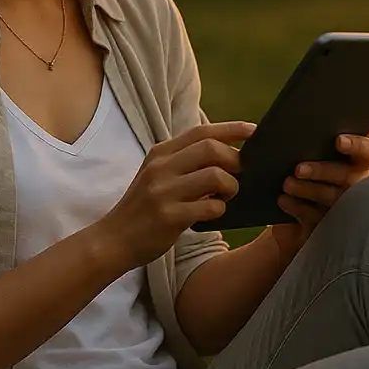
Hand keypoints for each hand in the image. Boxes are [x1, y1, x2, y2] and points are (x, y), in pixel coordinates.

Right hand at [98, 120, 256, 272]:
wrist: (114, 239)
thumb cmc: (143, 207)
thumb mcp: (157, 175)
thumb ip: (184, 161)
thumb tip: (226, 152)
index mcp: (160, 153)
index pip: (201, 131)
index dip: (231, 129)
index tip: (254, 130)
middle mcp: (161, 167)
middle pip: (212, 149)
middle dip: (234, 160)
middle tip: (238, 174)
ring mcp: (163, 191)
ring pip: (215, 176)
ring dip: (231, 186)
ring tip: (226, 196)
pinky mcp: (169, 216)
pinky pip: (210, 206)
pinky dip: (219, 209)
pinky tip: (213, 213)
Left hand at [266, 133, 368, 254]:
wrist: (285, 218)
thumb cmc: (296, 177)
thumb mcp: (295, 158)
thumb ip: (288, 139)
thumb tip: (259, 125)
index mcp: (353, 162)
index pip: (365, 151)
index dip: (355, 145)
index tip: (337, 141)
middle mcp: (354, 185)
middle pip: (347, 175)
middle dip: (323, 170)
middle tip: (298, 168)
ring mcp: (342, 208)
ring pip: (332, 198)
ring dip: (308, 189)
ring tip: (287, 184)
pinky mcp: (326, 228)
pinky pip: (316, 218)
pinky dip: (297, 207)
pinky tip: (283, 200)